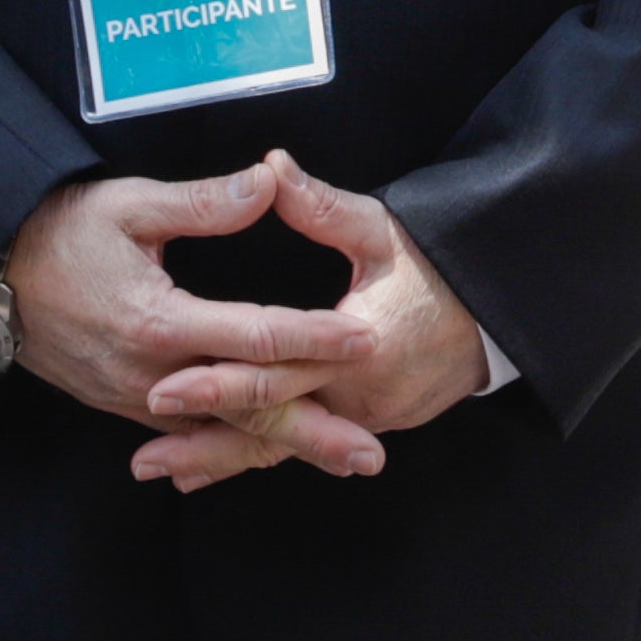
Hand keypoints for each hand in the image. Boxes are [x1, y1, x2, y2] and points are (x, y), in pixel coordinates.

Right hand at [3, 161, 371, 484]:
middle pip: (249, 409)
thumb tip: (269, 181)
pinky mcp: (125, 405)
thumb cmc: (59, 234)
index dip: (314, 339)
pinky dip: (237, 444)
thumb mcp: (128, 205)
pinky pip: (192, 432)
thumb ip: (204, 201)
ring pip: (224, 430)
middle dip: (313, 434)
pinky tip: (273, 455)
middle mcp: (152, 374)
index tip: (365, 341)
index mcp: (159, 321)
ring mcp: (136, 398)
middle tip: (370, 455)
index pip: (255, 337)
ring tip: (339, 461)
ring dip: (284, 447)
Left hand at [126, 158, 489, 492]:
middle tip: (142, 460)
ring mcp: (367, 418)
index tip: (165, 387)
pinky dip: (256, 455)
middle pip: (272, 425)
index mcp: (361, 346)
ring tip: (162, 472)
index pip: (277, 370)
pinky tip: (209, 470)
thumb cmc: (440, 268)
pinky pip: (303, 444)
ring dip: (223, 460)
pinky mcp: (367, 424)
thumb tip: (270, 168)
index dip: (218, 381)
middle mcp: (361, 395)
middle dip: (205, 443)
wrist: (498, 314)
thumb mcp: (385, 230)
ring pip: (284, 445)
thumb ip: (321, 206)